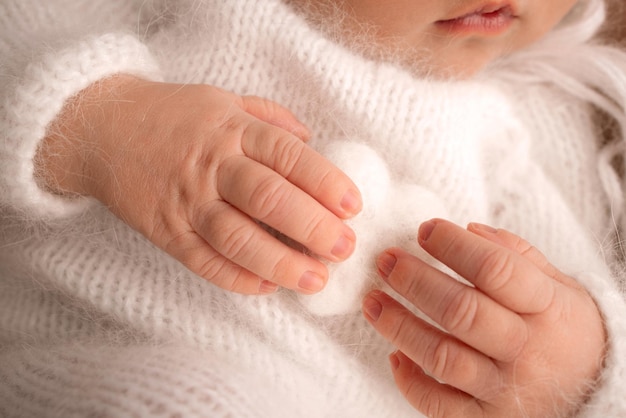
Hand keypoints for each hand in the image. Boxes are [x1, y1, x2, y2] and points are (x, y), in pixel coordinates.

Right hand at [37, 75, 361, 294]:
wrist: (103, 129)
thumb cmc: (174, 115)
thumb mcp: (224, 100)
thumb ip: (270, 118)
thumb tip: (311, 140)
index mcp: (232, 130)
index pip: (287, 156)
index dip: (324, 181)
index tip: (353, 206)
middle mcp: (211, 166)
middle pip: (267, 198)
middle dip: (312, 226)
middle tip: (344, 247)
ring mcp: (186, 201)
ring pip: (237, 238)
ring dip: (280, 262)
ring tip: (316, 279)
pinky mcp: (166, 231)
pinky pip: (202, 261)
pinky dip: (237, 278)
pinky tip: (268, 287)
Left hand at [362, 219, 604, 417]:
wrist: (594, 390)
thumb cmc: (564, 328)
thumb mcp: (559, 285)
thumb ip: (518, 255)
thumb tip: (468, 229)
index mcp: (548, 309)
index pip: (497, 270)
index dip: (454, 246)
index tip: (425, 229)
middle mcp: (527, 350)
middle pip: (461, 312)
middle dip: (415, 281)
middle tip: (386, 260)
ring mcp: (505, 389)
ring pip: (442, 356)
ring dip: (398, 325)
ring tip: (372, 300)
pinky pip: (439, 404)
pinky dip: (410, 381)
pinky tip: (395, 355)